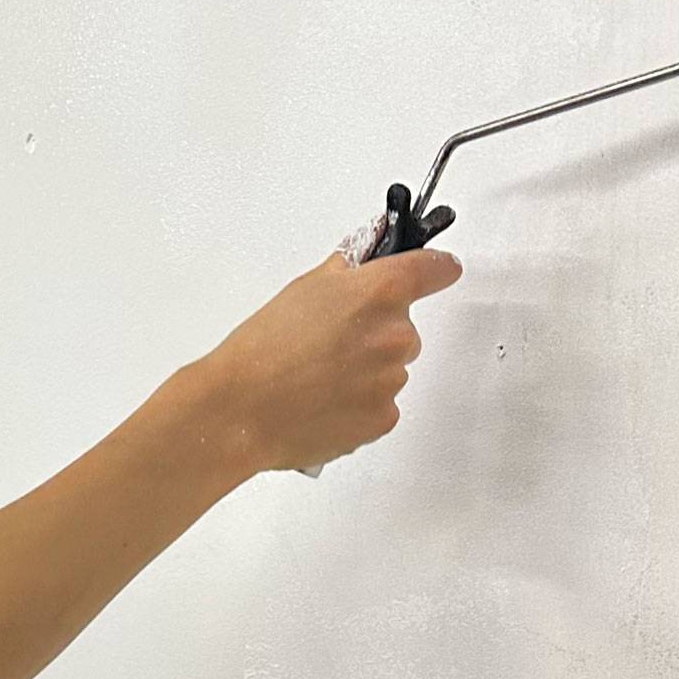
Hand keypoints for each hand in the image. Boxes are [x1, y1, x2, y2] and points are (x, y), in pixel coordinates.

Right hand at [200, 245, 463, 474]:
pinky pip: (382, 404)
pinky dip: (359, 404)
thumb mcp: (303, 288)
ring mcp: (392, 380)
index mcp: (379, 293)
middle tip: (331, 342)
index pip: (434, 270)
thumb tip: (367, 260)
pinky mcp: (384, 418)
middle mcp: (395, 334)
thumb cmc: (262, 348)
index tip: (439, 271)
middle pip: (404, 328)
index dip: (436, 269)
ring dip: (366, 371)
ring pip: (391, 369)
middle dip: (376, 333)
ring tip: (318, 377)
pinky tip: (323, 401)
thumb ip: (347, 271)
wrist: (240, 409)